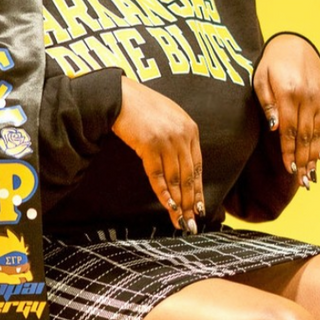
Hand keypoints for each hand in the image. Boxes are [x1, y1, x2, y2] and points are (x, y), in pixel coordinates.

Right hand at [112, 77, 202, 231]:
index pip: (198, 166)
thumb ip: (180, 138)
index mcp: (190, 129)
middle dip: (191, 203)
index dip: (198, 190)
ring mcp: (166, 140)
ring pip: (175, 179)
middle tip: (192, 223)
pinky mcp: (149, 145)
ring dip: (179, 203)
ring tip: (181, 221)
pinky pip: (157, 175)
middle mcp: (182, 135)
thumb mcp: (169, 117)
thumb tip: (183, 164)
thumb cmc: (141, 106)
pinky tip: (168, 206)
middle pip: (189, 176)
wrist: (119, 96)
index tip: (200, 208)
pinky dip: (163, 193)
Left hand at [253, 35, 319, 186]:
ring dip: (315, 156)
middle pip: (305, 136)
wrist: (295, 45)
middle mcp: (308, 98)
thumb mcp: (260, 79)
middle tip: (303, 183)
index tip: (289, 170)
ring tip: (312, 176)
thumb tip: (274, 129)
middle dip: (304, 161)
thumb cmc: (271, 64)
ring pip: (317, 133)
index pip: (289, 129)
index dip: (289, 152)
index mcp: (289, 93)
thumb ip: (267, 104)